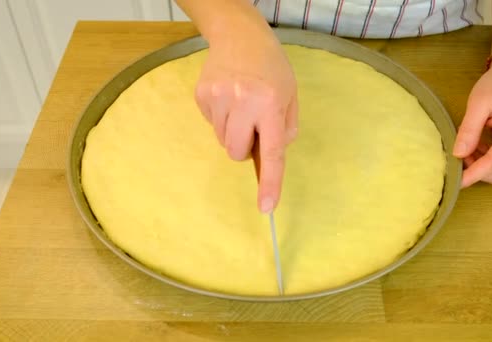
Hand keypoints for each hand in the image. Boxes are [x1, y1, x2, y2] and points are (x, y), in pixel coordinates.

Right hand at [194, 28, 297, 212]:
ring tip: (240, 105)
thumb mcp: (290, 96)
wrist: (239, 36)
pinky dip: (220, 118)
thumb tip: (269, 156)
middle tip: (253, 123)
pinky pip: (211, 125)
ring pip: (222, 141)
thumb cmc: (271, 68)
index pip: (271, 152)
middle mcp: (243, 101)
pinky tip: (227, 98)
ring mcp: (217, 98)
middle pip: (236, 153)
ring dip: (233, 131)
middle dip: (245, 146)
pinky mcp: (201, 95)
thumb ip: (285, 129)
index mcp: (270, 103)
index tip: (266, 207)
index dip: (270, 182)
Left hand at [453, 57, 491, 187]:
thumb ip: (469, 129)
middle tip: (457, 157)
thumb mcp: (478, 102)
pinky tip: (475, 149)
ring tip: (466, 149)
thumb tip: (458, 154)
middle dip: (478, 172)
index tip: (456, 183)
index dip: (474, 174)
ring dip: (481, 168)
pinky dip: (486, 163)